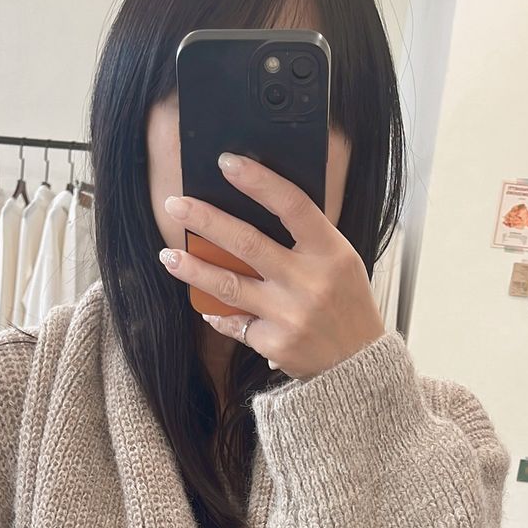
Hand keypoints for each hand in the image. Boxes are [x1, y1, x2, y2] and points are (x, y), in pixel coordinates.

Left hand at [158, 152, 385, 381]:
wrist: (358, 364)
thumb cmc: (346, 304)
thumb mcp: (341, 262)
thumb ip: (306, 239)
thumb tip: (253, 211)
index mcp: (330, 252)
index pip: (291, 205)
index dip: (258, 182)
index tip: (227, 163)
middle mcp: (309, 281)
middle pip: (247, 243)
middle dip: (206, 221)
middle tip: (176, 205)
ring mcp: (289, 315)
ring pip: (229, 285)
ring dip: (193, 269)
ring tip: (168, 256)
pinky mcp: (274, 343)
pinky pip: (235, 323)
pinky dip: (218, 313)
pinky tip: (204, 304)